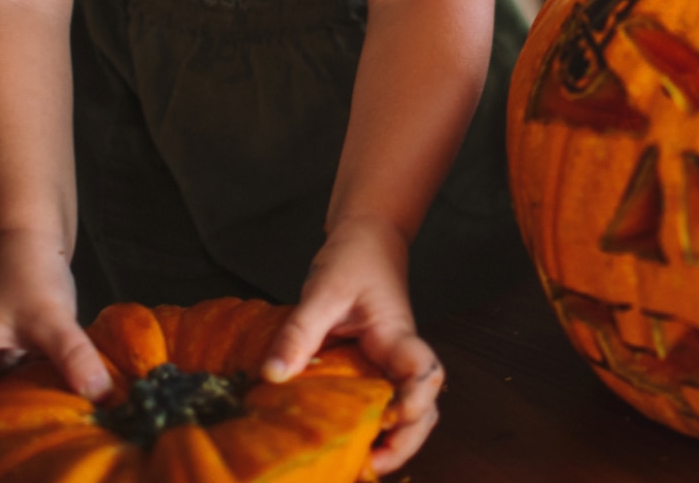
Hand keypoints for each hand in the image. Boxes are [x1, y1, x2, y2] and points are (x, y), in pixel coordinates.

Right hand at [0, 230, 108, 426]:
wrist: (32, 235)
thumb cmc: (29, 269)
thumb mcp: (52, 317)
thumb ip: (72, 355)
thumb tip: (99, 394)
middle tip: (33, 447)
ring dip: (20, 412)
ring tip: (52, 431)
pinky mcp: (7, 350)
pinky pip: (16, 383)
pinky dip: (34, 393)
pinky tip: (63, 403)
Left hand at [264, 217, 442, 472]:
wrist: (368, 239)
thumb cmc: (353, 259)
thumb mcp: (322, 291)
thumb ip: (300, 332)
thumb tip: (272, 376)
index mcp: (396, 336)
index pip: (423, 372)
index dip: (415, 400)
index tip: (391, 420)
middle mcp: (400, 358)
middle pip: (426, 407)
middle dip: (406, 441)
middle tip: (370, 466)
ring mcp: (391, 366)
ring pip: (411, 412)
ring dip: (394, 441)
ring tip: (360, 466)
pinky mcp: (376, 369)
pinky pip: (385, 403)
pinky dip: (375, 428)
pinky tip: (348, 443)